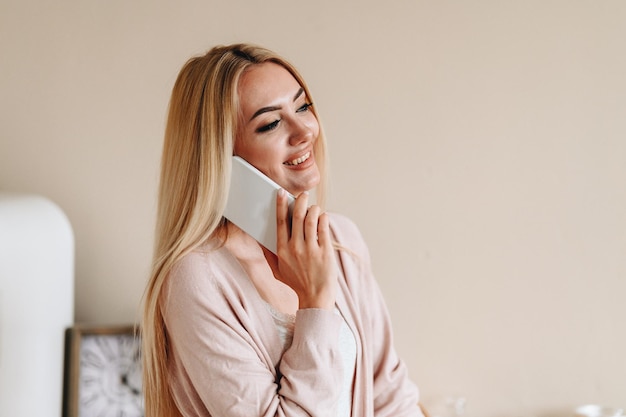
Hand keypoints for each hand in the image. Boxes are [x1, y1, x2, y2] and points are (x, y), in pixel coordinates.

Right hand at [275, 189, 336, 309]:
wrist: (315, 298)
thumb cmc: (296, 284)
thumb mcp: (276, 271)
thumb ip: (268, 255)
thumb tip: (260, 240)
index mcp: (282, 250)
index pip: (280, 222)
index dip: (280, 205)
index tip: (282, 193)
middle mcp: (295, 248)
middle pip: (297, 217)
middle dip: (300, 201)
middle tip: (303, 194)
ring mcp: (311, 250)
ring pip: (311, 219)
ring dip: (313, 209)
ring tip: (314, 207)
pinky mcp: (325, 252)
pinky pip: (324, 228)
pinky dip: (323, 219)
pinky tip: (322, 216)